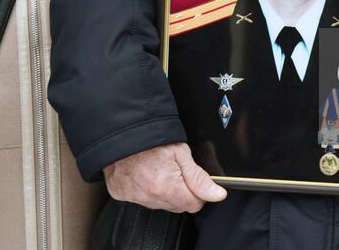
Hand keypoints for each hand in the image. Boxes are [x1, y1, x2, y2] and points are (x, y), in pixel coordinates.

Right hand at [103, 143, 225, 212]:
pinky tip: (145, 175)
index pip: (194, 205)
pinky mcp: (122, 194)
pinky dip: (145, 189)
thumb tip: (217, 194)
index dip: (198, 192)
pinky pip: (142, 199)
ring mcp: (135, 197)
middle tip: (174, 171)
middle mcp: (150, 197)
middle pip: (177, 206)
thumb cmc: (151, 139)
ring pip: (160, 204)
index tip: (192, 180)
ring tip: (158, 170)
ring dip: (163, 192)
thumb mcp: (181, 153)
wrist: (121, 132)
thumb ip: (200, 178)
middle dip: (181, 192)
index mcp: (167, 187)